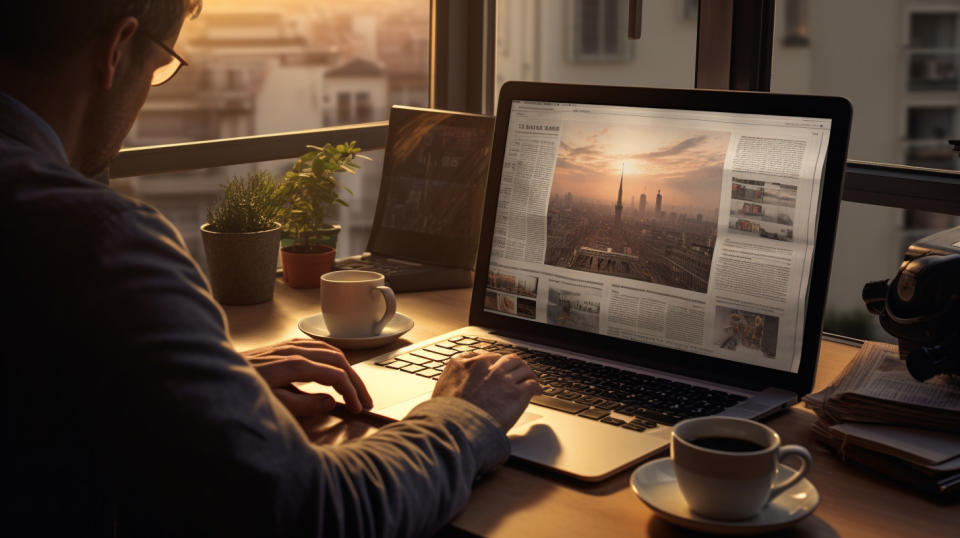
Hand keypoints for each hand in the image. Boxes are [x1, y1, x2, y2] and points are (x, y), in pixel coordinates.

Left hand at [243, 339, 372, 416]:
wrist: (209, 377)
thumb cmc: (238, 392)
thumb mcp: (271, 405)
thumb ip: (303, 404)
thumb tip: (331, 402)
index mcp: (295, 364)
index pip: (336, 375)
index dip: (351, 392)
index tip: (357, 409)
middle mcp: (294, 350)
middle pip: (338, 359)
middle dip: (356, 380)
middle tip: (365, 400)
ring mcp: (287, 346)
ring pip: (329, 350)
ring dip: (346, 368)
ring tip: (354, 387)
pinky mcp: (281, 348)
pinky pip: (316, 348)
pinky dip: (332, 359)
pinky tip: (332, 369)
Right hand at [432, 351, 540, 430]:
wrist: (455, 428)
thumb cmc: (446, 415)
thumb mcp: (440, 389)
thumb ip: (451, 380)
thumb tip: (455, 384)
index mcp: (464, 363)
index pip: (485, 356)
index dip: (494, 362)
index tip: (497, 367)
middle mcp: (485, 366)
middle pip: (506, 358)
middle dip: (513, 364)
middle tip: (517, 370)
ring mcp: (502, 378)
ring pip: (522, 367)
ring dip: (527, 373)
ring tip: (530, 378)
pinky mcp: (516, 393)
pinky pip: (531, 384)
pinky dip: (536, 386)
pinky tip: (537, 391)